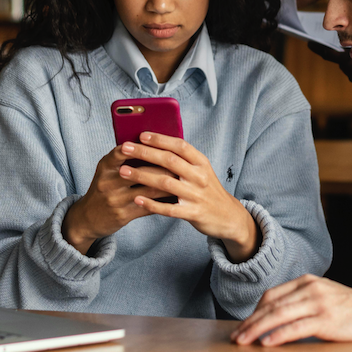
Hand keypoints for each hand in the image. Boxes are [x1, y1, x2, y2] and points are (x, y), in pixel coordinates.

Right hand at [62, 145, 175, 253]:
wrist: (88, 218)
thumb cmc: (105, 187)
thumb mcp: (107, 170)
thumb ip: (124, 158)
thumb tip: (156, 144)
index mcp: (105, 166)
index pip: (123, 151)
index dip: (143, 147)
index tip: (161, 143)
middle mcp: (108, 182)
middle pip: (141, 170)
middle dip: (164, 166)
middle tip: (182, 162)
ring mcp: (115, 200)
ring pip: (148, 189)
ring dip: (168, 184)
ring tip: (183, 178)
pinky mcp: (123, 215)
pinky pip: (148, 206)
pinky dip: (163, 200)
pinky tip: (175, 196)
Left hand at [120, 132, 259, 262]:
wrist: (228, 217)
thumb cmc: (208, 190)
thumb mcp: (202, 170)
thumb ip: (183, 159)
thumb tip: (155, 144)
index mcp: (201, 162)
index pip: (180, 145)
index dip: (160, 139)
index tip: (141, 134)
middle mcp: (199, 177)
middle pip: (169, 161)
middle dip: (145, 153)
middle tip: (124, 148)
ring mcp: (196, 195)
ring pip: (165, 183)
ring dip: (142, 176)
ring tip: (123, 171)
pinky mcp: (193, 213)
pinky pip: (168, 209)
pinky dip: (151, 204)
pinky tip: (136, 199)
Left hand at [231, 275, 351, 345]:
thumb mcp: (325, 296)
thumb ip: (303, 301)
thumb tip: (279, 317)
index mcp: (307, 282)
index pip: (272, 295)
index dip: (255, 311)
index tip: (244, 325)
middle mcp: (310, 288)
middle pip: (271, 305)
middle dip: (250, 322)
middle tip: (236, 336)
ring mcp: (318, 303)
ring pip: (279, 315)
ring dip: (257, 329)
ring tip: (244, 340)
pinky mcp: (327, 319)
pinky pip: (297, 327)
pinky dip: (279, 334)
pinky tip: (267, 342)